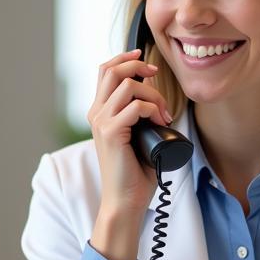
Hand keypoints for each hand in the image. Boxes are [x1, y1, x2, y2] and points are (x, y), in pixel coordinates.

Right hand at [87, 49, 172, 259]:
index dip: (124, 59)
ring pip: (127, 85)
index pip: (105, 71)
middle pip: (112, 70)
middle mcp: (96, 113)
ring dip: (152, 94)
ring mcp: (101, 122)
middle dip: (137, 66)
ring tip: (163, 113)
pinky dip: (153, 109)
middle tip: (156, 75)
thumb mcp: (138, 136)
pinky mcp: (110, 133)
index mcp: (100, 112)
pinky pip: (136, 106)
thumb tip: (157, 99)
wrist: (125, 200)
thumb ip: (140, 117)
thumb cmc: (135, 173)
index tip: (144, 60)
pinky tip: (160, 121)